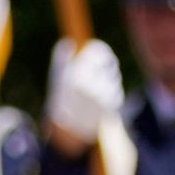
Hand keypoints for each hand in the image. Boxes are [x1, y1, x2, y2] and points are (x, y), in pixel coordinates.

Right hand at [42, 36, 124, 150]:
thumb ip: (61, 58)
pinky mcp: (110, 107)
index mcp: (75, 74)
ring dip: (110, 77)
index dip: (101, 50)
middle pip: (110, 63)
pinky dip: (112, 92)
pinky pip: (118, 91)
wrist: (68, 131)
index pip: (97, 51)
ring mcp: (101, 97)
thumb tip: (69, 43)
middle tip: (104, 65)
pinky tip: (102, 97)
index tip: (101, 51)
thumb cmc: (61, 99)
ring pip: (115, 77)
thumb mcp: (56, 78)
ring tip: (99, 84)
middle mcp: (90, 85)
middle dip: (107, 63)